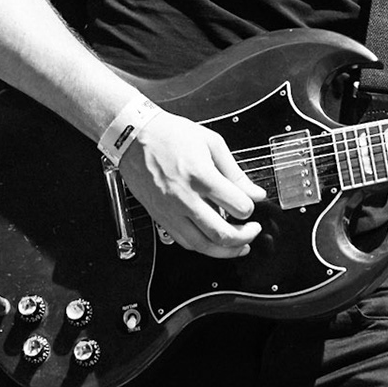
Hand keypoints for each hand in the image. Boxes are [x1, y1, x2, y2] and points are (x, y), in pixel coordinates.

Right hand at [117, 113, 266, 258]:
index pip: (238, 206)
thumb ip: (235, 172)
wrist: (133, 137)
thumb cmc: (169, 135)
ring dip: (226, 250)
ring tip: (239, 245)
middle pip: (222, 234)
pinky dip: (203, 246)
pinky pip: (185, 242)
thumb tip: (254, 193)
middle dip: (245, 237)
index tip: (252, 205)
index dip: (251, 209)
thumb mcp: (211, 143)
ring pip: (203, 245)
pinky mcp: (160, 217)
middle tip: (252, 231)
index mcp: (201, 176)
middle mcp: (185, 198)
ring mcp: (170, 211)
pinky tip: (213, 241)